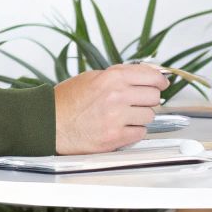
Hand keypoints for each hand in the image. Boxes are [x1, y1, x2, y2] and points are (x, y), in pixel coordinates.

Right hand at [53, 63, 168, 153]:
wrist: (49, 123)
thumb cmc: (68, 101)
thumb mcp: (93, 77)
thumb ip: (121, 74)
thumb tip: (149, 73)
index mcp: (112, 77)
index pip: (152, 76)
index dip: (159, 81)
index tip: (161, 84)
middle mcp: (117, 96)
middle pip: (154, 97)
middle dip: (147, 99)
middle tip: (136, 102)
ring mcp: (117, 118)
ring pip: (149, 116)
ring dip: (140, 116)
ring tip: (123, 116)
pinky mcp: (115, 138)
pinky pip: (140, 133)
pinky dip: (133, 131)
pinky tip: (120, 127)